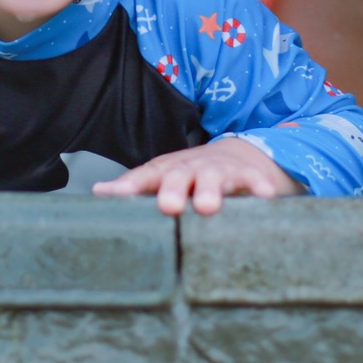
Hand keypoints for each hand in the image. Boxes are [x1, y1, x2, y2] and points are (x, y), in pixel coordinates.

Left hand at [93, 136, 300, 215]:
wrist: (238, 156)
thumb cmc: (192, 176)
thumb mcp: (164, 179)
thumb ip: (135, 187)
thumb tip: (98, 192)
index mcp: (167, 171)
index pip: (145, 176)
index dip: (130, 185)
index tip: (115, 195)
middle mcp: (191, 168)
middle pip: (180, 175)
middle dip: (174, 189)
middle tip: (168, 206)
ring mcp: (220, 169)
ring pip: (214, 178)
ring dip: (211, 190)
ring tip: (208, 206)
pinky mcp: (248, 174)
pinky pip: (254, 181)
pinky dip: (259, 187)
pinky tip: (265, 197)